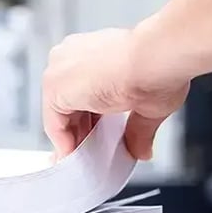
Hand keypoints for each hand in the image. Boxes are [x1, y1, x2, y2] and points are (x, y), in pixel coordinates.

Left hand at [41, 27, 188, 160]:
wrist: (157, 58)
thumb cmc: (158, 67)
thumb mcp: (146, 105)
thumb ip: (137, 129)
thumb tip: (142, 150)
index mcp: (92, 52)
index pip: (81, 93)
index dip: (89, 121)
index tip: (95, 140)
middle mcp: (71, 56)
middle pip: (68, 104)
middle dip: (81, 133)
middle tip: (92, 155)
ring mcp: (60, 68)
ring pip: (59, 114)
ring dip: (73, 140)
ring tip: (88, 160)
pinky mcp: (54, 86)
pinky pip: (53, 123)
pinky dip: (64, 143)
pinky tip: (79, 157)